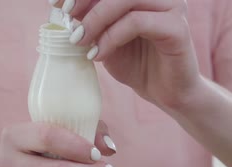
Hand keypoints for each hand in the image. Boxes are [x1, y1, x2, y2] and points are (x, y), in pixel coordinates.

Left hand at [52, 0, 200, 112]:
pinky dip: (112, 37)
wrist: (165, 93)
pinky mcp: (178, 28)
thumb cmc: (137, 64)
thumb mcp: (104, 39)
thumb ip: (89, 21)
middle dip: (85, 0)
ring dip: (96, 19)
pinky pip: (137, 22)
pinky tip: (98, 55)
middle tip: (66, 20)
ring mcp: (172, 6)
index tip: (54, 3)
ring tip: (79, 40)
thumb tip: (60, 8)